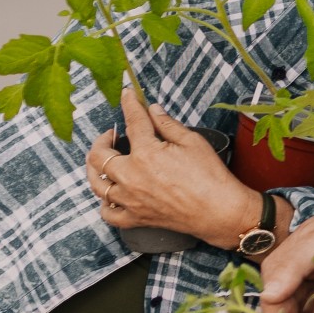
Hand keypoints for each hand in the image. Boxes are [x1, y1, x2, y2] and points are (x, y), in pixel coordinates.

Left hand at [86, 89, 257, 242]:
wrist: (219, 211)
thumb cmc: (210, 176)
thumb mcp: (192, 141)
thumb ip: (167, 124)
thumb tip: (153, 110)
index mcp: (146, 153)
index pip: (132, 121)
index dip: (129, 104)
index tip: (127, 95)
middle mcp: (131, 176)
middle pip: (98, 155)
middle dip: (101, 139)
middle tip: (111, 135)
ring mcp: (130, 199)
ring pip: (96, 184)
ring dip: (94, 169)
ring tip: (102, 162)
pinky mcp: (135, 218)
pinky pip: (107, 213)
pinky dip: (105, 204)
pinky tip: (111, 194)